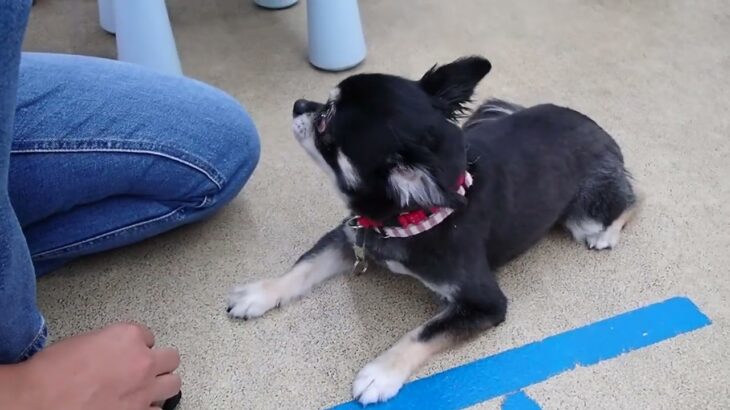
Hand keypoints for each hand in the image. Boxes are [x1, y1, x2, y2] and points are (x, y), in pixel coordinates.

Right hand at [17, 322, 180, 409]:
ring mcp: (144, 390)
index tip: (131, 351)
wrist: (38, 401)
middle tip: (146, 368)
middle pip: (171, 358)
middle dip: (159, 362)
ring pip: (173, 383)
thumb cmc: (51, 374)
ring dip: (160, 385)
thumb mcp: (84, 342)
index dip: (137, 345)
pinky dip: (148, 408)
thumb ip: (110, 345)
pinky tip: (136, 407)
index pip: (148, 335)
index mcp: (128, 336)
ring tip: (147, 388)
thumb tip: (114, 354)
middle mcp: (142, 361)